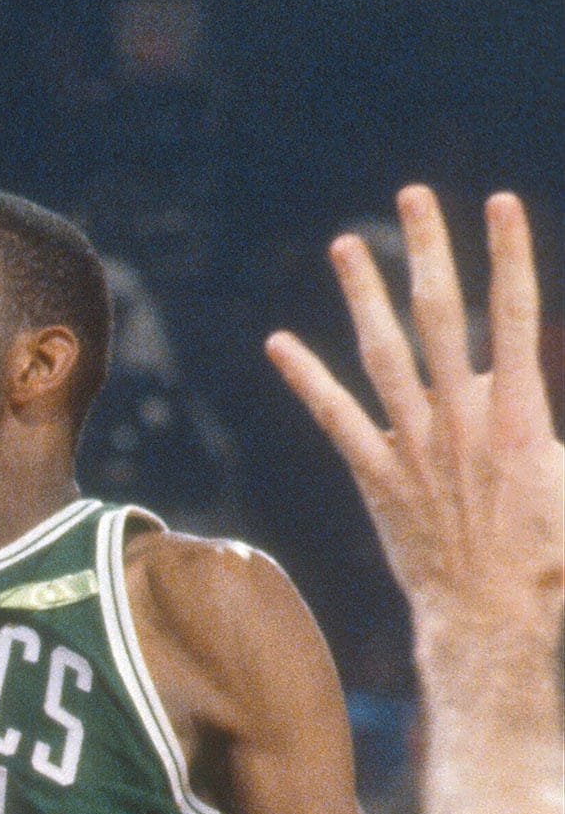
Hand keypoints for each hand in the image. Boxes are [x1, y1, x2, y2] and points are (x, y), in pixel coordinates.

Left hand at [267, 187, 562, 657]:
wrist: (492, 619)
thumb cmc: (552, 558)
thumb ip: (559, 437)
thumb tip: (541, 396)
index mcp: (522, 414)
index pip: (516, 314)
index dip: (508, 255)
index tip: (501, 202)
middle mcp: (463, 417)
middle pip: (443, 314)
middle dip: (430, 250)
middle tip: (414, 195)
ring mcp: (414, 443)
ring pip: (383, 352)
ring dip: (363, 294)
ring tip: (344, 243)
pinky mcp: (376, 473)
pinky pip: (334, 416)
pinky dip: (305, 377)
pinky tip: (276, 342)